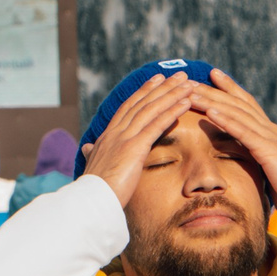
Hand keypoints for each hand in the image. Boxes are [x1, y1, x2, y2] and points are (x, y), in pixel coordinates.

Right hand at [80, 73, 198, 207]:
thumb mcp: (93, 166)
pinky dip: (172, 111)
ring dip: (172, 94)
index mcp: (108, 136)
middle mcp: (116, 131)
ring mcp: (125, 138)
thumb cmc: (94, 190)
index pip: (129, 107)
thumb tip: (87, 148)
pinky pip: (157, 125)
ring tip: (189, 83)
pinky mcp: (135, 147)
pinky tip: (186, 103)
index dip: (144, 92)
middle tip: (180, 74)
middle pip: (143, 102)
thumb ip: (93, 154)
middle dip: (163, 86)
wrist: (90, 201)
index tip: (157, 79)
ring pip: (152, 109)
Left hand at [194, 69, 276, 221]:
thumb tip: (245, 161)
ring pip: (237, 113)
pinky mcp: (268, 150)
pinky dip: (225, 120)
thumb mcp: (271, 170)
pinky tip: (209, 112)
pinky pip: (243, 132)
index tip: (213, 75)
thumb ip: (259, 160)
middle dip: (213, 90)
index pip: (247, 104)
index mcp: (270, 134)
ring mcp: (270, 138)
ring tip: (191, 92)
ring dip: (212, 101)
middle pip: (237, 103)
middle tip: (190, 80)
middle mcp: (270, 130)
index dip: (229, 88)